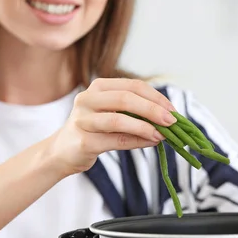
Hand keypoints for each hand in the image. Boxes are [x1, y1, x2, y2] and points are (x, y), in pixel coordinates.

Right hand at [46, 78, 176, 176]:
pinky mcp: (84, 141)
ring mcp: (83, 119)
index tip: (173, 110)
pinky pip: (116, 140)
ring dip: (146, 127)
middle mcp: (87, 99)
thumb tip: (169, 120)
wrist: (64, 151)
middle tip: (172, 121)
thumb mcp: (116, 116)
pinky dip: (137, 141)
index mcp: (99, 88)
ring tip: (162, 135)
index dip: (156, 97)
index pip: (133, 86)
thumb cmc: (96, 131)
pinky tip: (150, 142)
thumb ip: (138, 115)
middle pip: (126, 99)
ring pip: (119, 120)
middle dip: (153, 110)